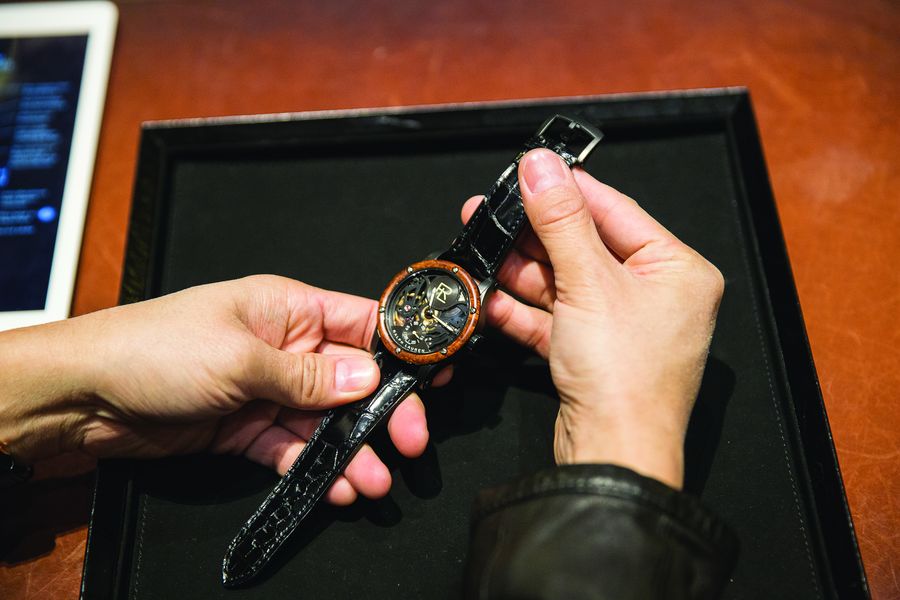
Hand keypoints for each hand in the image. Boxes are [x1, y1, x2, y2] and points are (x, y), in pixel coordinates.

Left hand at [0, 275, 435, 504]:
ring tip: (374, 480)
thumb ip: (310, 375)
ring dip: (351, 450)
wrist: (86, 397)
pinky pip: (293, 448)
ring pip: (326, 422)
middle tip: (409, 441)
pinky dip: (314, 468)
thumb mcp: (242, 358)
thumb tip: (369, 377)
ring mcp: (267, 389)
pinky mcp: (248, 427)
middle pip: (352, 380)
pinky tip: (336, 485)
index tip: (436, 373)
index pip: (362, 322)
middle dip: (383, 411)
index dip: (402, 347)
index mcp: (288, 308)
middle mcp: (285, 347)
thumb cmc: (155, 348)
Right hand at [463, 149, 723, 488]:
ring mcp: (622, 326)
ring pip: (565, 283)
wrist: (612, 456)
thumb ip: (560, 221)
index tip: (531, 170)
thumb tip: (541, 166)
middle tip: (490, 212)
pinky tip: (490, 299)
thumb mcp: (588, 283)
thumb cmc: (625, 379)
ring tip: (481, 250)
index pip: (616, 212)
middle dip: (533, 234)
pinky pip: (555, 319)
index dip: (569, 189)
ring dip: (521, 271)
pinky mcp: (593, 353)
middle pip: (585, 247)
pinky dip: (523, 310)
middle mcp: (655, 296)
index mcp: (677, 270)